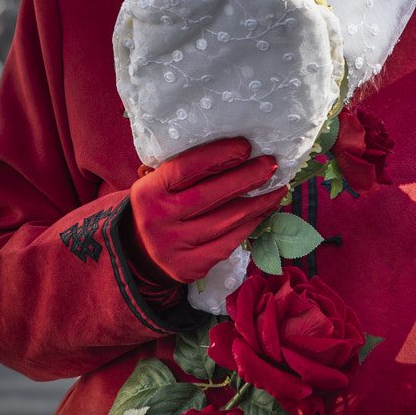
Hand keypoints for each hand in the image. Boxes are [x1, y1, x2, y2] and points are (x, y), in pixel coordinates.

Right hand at [128, 136, 284, 283]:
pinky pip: (228, 243)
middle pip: (211, 194)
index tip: (245, 146)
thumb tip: (234, 150)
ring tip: (277, 189)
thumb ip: (184, 169)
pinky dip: (249, 225)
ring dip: (258, 203)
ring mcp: (174, 246)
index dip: (218, 155)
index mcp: (149, 191)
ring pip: (225, 221)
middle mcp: (159, 219)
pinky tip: (263, 212)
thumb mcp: (157, 184)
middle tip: (271, 164)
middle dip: (247, 177)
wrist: (138, 253)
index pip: (187, 168)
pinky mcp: (190, 267)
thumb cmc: (159, 206)